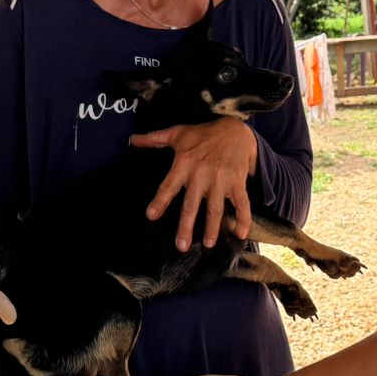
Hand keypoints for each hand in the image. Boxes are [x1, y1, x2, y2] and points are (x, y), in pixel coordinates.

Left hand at [131, 118, 257, 249]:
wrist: (235, 130)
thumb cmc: (203, 134)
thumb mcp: (177, 133)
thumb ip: (154, 139)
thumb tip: (132, 139)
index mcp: (184, 163)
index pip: (169, 185)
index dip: (160, 201)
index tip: (151, 216)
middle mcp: (202, 174)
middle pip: (191, 204)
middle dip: (186, 225)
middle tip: (181, 245)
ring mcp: (221, 180)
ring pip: (215, 208)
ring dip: (212, 228)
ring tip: (208, 244)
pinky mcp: (237, 182)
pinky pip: (242, 203)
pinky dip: (244, 219)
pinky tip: (242, 234)